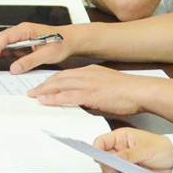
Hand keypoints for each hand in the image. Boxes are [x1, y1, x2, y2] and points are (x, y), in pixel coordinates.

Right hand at [0, 21, 82, 70]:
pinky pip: (7, 51)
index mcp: (26, 30)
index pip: (5, 37)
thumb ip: (30, 61)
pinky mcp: (21, 46)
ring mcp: (20, 39)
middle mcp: (20, 33)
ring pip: (0, 45)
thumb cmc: (62, 43)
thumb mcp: (48, 54)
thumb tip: (15, 69)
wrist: (71, 41)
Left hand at [25, 65, 158, 114]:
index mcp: (91, 71)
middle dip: (44, 85)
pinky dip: (54, 98)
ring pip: (60, 85)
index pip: (66, 74)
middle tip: (32, 91)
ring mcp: (88, 83)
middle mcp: (87, 74)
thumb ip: (94, 90)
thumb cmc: (129, 91)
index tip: (43, 85)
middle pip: (59, 78)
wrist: (141, 91)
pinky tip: (44, 101)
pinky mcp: (91, 94)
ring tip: (33, 96)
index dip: (52, 80)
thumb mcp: (107, 86)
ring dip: (44, 91)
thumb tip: (85, 99)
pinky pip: (67, 96)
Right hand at [93, 128, 172, 172]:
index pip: (101, 142)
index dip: (97, 150)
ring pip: (110, 170)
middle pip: (104, 159)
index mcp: (121, 137)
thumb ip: (127, 155)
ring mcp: (124, 160)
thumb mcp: (144, 150)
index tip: (99, 160)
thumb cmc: (163, 148)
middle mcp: (120, 148)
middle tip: (117, 172)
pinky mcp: (130, 171)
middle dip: (109, 168)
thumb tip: (112, 158)